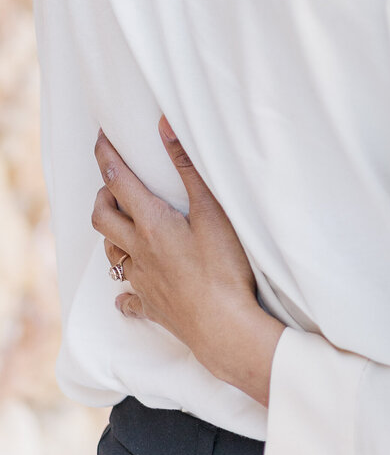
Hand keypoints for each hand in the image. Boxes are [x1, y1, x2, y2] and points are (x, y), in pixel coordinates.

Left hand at [92, 119, 283, 407]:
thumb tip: (164, 126)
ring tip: (125, 224)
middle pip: (102, 219)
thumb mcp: (212, 210)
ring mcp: (142, 281)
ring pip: (112, 254)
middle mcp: (138, 251)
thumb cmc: (223, 267)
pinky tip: (127, 293)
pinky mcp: (151, 306)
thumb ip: (188, 167)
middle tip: (114, 184)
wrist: (224, 328)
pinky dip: (125, 291)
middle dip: (102, 196)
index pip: (119, 182)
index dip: (107, 156)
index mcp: (151, 225)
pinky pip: (129, 297)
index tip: (101, 137)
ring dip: (112, 235)